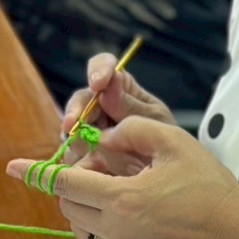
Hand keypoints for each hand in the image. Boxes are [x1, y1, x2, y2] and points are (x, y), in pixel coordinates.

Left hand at [6, 117, 238, 238]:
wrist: (232, 232)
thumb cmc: (206, 183)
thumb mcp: (172, 141)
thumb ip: (130, 130)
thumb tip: (101, 139)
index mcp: (123, 198)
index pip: (66, 184)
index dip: (38, 172)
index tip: (14, 166)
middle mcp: (118, 231)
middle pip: (69, 205)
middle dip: (76, 184)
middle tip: (108, 169)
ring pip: (82, 226)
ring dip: (88, 206)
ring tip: (123, 191)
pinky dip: (105, 225)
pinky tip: (135, 214)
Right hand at [58, 53, 176, 162]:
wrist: (166, 172)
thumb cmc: (163, 138)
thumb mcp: (154, 120)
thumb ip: (129, 106)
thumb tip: (106, 87)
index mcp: (118, 87)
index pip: (103, 65)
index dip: (97, 70)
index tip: (97, 84)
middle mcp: (98, 105)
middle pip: (79, 101)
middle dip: (76, 112)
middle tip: (72, 125)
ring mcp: (87, 129)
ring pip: (71, 130)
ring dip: (80, 140)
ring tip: (96, 155)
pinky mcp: (81, 154)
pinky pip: (72, 156)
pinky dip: (80, 163)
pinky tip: (90, 171)